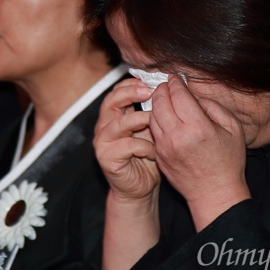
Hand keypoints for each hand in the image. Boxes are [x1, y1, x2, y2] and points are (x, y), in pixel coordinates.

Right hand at [94, 78, 160, 202]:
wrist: (140, 188)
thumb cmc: (147, 157)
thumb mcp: (150, 130)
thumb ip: (152, 111)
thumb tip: (167, 89)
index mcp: (113, 116)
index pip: (116, 91)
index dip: (131, 84)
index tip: (151, 81)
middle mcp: (104, 126)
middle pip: (111, 101)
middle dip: (131, 93)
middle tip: (150, 91)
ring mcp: (102, 142)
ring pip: (118, 122)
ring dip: (140, 119)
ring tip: (155, 121)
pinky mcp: (106, 158)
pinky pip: (127, 146)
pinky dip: (144, 147)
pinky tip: (154, 152)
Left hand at [149, 75, 250, 229]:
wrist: (214, 194)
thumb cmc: (228, 161)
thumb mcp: (232, 128)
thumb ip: (212, 107)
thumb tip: (193, 95)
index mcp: (198, 128)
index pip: (179, 95)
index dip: (176, 82)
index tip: (176, 77)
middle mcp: (177, 136)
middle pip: (160, 101)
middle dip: (162, 89)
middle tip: (167, 84)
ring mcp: (165, 146)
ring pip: (152, 114)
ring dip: (156, 102)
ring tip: (164, 98)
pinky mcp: (158, 154)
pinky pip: (152, 129)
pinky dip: (155, 118)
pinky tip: (163, 115)